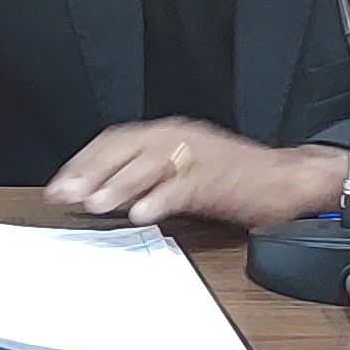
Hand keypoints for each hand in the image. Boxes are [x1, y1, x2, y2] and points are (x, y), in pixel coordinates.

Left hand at [48, 123, 348, 231]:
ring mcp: (201, 156)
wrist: (290, 180)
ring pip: (151, 164)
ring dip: (120, 185)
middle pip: (126, 149)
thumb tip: (103, 199)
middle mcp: (182, 138)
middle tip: (66, 195)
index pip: (116, 142)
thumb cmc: (238, 180)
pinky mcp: (221, 177)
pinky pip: (185, 186)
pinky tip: (143, 214)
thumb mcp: (185, 174)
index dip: (85, 163)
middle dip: (92, 173)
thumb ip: (147, 181)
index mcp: (171, 135)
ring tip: (96, 204)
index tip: (60, 186)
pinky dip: (162, 199)